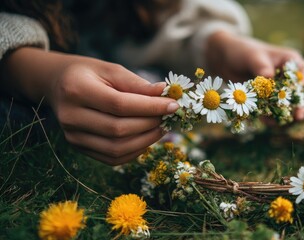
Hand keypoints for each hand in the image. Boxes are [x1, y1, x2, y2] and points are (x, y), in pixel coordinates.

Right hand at [2, 48, 178, 164]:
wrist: (58, 85)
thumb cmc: (89, 74)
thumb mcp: (111, 69)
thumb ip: (137, 83)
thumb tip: (165, 93)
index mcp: (77, 89)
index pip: (119, 104)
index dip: (150, 107)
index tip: (173, 105)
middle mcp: (71, 116)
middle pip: (118, 129)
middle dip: (150, 124)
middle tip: (169, 116)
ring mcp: (72, 136)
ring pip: (116, 148)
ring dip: (146, 140)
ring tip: (161, 127)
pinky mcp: (78, 147)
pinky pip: (112, 158)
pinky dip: (135, 151)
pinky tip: (146, 138)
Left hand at [206, 31, 303, 120]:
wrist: (226, 60)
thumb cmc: (243, 52)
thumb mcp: (252, 57)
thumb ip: (261, 66)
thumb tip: (269, 76)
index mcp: (291, 61)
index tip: (300, 89)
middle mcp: (292, 77)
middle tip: (298, 117)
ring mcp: (283, 91)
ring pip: (297, 108)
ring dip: (288, 117)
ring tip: (272, 121)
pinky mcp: (273, 102)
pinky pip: (280, 114)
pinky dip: (274, 120)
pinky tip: (264, 120)